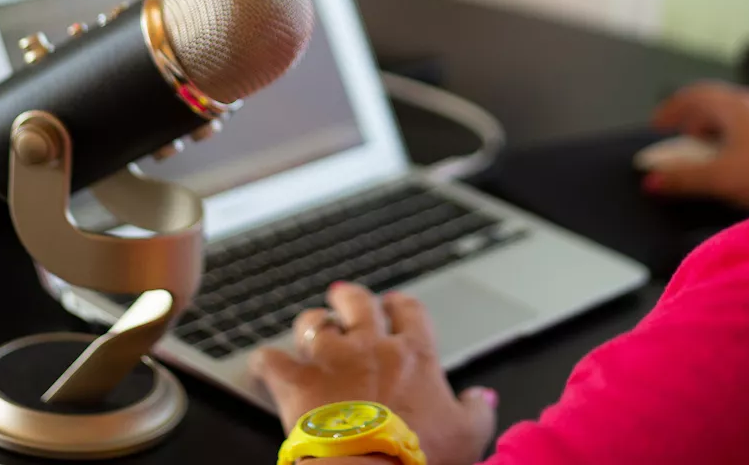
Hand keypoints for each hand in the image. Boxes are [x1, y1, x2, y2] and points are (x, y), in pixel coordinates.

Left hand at [249, 282, 496, 464]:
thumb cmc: (421, 455)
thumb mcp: (469, 437)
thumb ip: (477, 411)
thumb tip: (482, 397)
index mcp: (414, 354)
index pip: (409, 310)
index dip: (400, 305)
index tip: (395, 307)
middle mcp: (370, 346)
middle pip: (358, 302)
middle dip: (350, 298)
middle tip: (345, 301)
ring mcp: (330, 360)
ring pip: (314, 323)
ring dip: (312, 325)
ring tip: (311, 329)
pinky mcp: (295, 382)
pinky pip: (271, 359)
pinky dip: (266, 361)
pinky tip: (266, 364)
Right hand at [644, 81, 748, 209]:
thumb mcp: (720, 178)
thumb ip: (684, 178)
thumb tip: (653, 180)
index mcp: (737, 106)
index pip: (696, 94)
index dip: (673, 107)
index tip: (658, 124)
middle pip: (720, 102)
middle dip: (697, 119)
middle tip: (684, 139)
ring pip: (743, 114)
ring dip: (722, 128)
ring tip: (715, 152)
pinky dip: (744, 137)